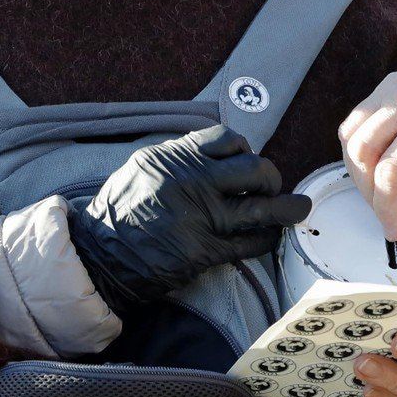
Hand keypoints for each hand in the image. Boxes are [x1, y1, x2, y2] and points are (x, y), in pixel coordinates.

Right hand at [67, 125, 310, 311]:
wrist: (97, 258)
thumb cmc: (118, 213)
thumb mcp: (141, 168)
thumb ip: (178, 159)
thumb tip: (213, 158)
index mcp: (175, 156)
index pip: (228, 139)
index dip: (245, 150)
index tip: (246, 162)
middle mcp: (192, 180)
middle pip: (254, 168)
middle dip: (270, 177)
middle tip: (271, 187)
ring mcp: (201, 216)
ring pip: (263, 206)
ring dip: (287, 207)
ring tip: (299, 208)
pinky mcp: (206, 250)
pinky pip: (252, 242)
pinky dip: (267, 239)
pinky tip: (270, 237)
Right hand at [340, 46, 396, 237]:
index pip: (391, 171)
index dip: (388, 208)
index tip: (395, 229)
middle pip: (363, 154)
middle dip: (371, 193)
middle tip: (390, 214)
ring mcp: (394, 86)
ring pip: (352, 136)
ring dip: (360, 171)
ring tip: (384, 192)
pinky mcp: (389, 85)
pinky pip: (359, 119)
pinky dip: (361, 147)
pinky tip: (381, 164)